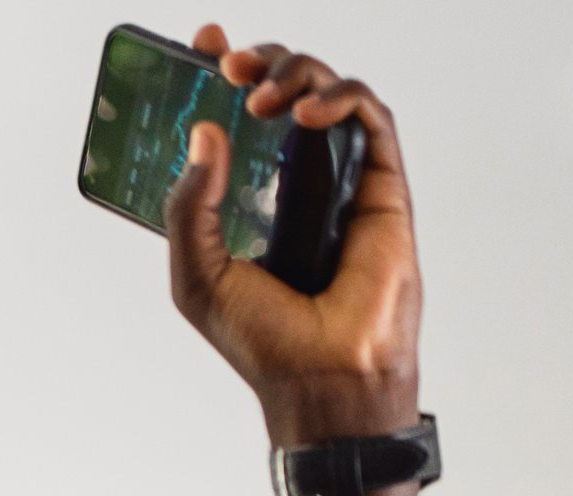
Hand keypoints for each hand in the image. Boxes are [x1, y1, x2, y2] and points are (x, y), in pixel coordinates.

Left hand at [165, 28, 420, 446]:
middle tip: (232, 66)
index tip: (205, 43)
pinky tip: (305, 115)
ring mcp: (340, 180)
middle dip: (262, 61)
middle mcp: (294, 181)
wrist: (320, 375)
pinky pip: (371, 118)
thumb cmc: (262, 340)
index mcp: (247, 196)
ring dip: (298, 73)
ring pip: (330, 91)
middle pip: (285, 90)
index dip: (222, 70)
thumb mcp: (197, 272)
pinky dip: (340, 99)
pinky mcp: (381, 185)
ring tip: (264, 96)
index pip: (236, 116)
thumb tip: (205, 131)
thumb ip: (190, 205)